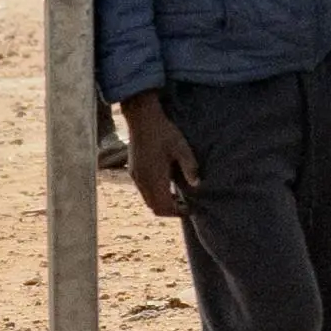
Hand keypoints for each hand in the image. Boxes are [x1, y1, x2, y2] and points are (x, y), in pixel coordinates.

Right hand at [120, 92, 197, 219]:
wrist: (142, 118)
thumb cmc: (164, 131)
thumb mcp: (181, 147)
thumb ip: (189, 167)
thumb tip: (197, 185)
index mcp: (155, 178)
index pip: (164, 207)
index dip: (177, 212)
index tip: (190, 209)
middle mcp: (143, 181)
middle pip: (155, 207)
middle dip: (169, 210)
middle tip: (184, 205)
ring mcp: (136, 177)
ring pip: (148, 200)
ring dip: (161, 202)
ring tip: (176, 196)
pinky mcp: (133, 171)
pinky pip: (143, 191)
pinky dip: (154, 194)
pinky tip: (165, 184)